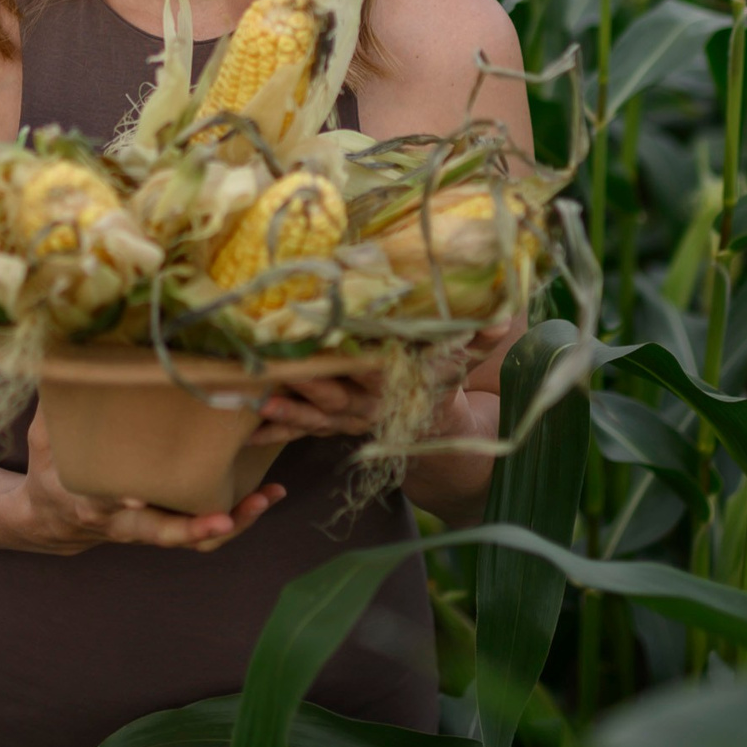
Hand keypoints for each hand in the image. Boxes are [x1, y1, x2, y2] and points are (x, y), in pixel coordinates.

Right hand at [11, 410, 283, 553]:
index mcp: (86, 498)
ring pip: (190, 541)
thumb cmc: (53, 467)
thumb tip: (66, 353)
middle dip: (197, 527)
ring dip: (231, 525)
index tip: (133, 493)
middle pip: (161, 534)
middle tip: (228, 514)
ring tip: (264, 500)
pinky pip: (202, 534)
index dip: (118, 499)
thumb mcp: (44, 435)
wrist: (52, 516)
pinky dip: (235, 520)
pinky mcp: (165, 526)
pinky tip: (263, 498)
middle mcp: (119, 521)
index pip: (103, 503)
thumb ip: (58, 402)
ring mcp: (145, 529)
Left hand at [248, 316, 516, 448]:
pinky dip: (276, 431)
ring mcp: (351, 420)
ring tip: (256, 401)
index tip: (328, 341)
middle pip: (338, 395)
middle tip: (274, 368)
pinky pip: (303, 432)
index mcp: (400, 385)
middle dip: (308, 384)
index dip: (354, 360)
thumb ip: (478, 338)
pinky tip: (247, 428)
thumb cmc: (444, 383)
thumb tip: (499, 315)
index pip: (377, 370)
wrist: (436, 431)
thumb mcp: (463, 361)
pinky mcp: (333, 427)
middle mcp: (373, 406)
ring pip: (316, 416)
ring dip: (287, 411)